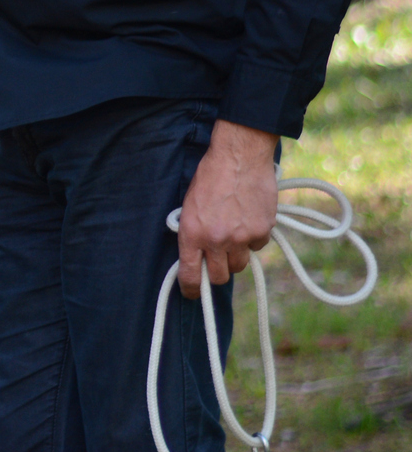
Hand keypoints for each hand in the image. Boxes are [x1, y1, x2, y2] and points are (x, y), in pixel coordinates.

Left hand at [177, 120, 280, 299]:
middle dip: (217, 271)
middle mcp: (216, 240)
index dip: (190, 289)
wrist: (239, 158)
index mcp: (192, 233)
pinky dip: (253, 239)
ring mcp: (242, 238)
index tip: (191, 293)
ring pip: (239, 265)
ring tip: (233, 235)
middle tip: (217, 259)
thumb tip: (196, 253)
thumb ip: (193, 231)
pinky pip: (257, 247)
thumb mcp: (190, 204)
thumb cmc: (210, 177)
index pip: (190, 273)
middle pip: (219, 276)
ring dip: (235, 256)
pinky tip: (248, 220)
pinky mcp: (263, 231)